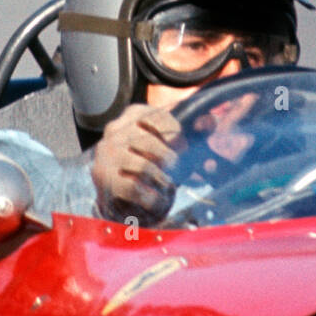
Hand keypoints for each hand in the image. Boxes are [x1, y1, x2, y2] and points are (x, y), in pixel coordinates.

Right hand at [91, 104, 182, 224]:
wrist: (118, 190)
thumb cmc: (149, 160)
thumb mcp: (170, 141)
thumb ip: (193, 130)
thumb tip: (211, 122)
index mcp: (133, 115)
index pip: (159, 118)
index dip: (176, 136)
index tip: (182, 149)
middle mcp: (115, 131)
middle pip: (152, 144)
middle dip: (171, 161)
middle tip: (176, 171)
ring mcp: (107, 155)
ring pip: (145, 166)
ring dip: (162, 181)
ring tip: (166, 186)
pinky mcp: (105, 179)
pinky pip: (134, 188)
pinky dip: (152, 198)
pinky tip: (156, 200)